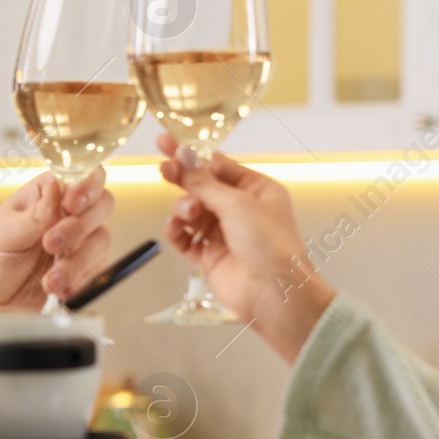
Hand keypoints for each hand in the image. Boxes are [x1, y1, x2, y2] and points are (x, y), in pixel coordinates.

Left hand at [0, 167, 114, 308]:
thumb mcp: (5, 233)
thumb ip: (34, 215)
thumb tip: (56, 189)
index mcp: (49, 192)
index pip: (82, 174)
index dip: (85, 185)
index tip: (71, 203)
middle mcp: (70, 212)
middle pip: (101, 204)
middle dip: (79, 225)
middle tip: (51, 244)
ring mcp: (83, 240)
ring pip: (101, 240)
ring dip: (77, 261)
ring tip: (50, 281)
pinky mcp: (89, 268)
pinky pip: (98, 271)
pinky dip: (82, 282)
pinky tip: (62, 291)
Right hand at [157, 133, 333, 362]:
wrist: (274, 293)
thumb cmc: (269, 244)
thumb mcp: (236, 204)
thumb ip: (203, 182)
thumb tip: (183, 156)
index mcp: (256, 190)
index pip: (218, 166)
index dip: (193, 157)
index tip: (168, 144)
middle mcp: (240, 209)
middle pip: (202, 187)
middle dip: (182, 179)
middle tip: (163, 169)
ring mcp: (224, 232)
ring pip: (191, 211)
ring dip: (184, 209)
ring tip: (187, 214)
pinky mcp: (210, 255)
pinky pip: (185, 238)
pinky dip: (177, 232)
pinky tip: (176, 230)